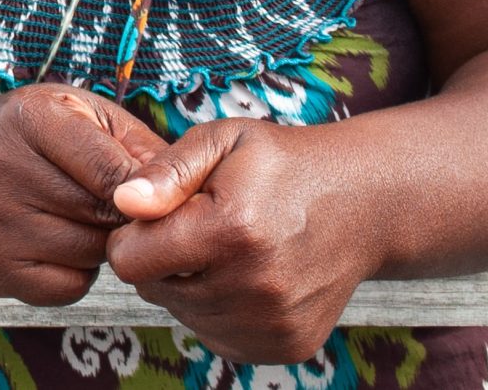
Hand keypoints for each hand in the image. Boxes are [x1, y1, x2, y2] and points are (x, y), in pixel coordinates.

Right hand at [0, 86, 174, 306]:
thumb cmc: (42, 134)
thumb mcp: (86, 114)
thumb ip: (137, 147)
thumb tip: (183, 195)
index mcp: (29, 119)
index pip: (109, 171)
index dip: (146, 191)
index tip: (164, 200)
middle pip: (100, 216)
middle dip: (122, 215)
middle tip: (117, 204)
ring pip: (87, 254)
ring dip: (100, 243)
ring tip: (83, 218)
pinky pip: (66, 287)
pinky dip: (77, 272)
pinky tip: (60, 243)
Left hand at [105, 120, 377, 364]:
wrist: (364, 203)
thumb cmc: (282, 165)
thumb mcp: (223, 140)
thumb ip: (167, 171)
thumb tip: (123, 203)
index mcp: (232, 231)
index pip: (129, 261)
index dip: (133, 233)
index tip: (162, 212)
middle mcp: (255, 287)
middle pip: (154, 291)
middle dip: (164, 258)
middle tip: (203, 225)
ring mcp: (273, 325)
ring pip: (183, 315)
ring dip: (191, 285)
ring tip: (230, 247)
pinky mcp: (286, 347)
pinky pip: (217, 335)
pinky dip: (219, 308)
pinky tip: (247, 274)